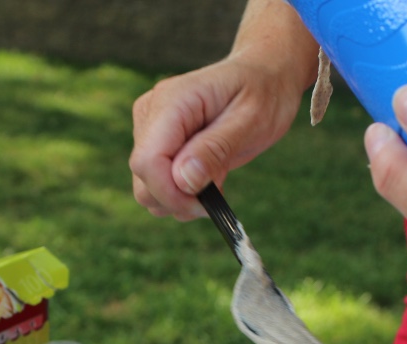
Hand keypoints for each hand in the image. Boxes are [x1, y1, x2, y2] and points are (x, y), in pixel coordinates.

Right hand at [129, 55, 308, 220]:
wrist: (263, 77)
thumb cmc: (262, 93)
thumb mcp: (251, 120)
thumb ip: (215, 150)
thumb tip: (183, 181)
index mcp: (171, 102)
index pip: (147, 161)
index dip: (171, 193)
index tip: (207, 203)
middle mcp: (151, 113)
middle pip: (143, 179)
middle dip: (179, 199)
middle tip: (219, 192)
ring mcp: (150, 128)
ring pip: (148, 188)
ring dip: (183, 198)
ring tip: (217, 176)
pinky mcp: (157, 143)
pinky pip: (159, 184)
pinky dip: (184, 192)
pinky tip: (210, 175)